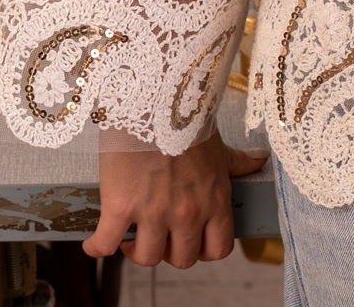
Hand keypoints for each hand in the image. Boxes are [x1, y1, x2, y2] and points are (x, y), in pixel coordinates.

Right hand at [82, 130, 267, 268]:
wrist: (151, 94)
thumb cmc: (184, 116)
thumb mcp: (217, 144)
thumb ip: (237, 161)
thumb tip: (260, 160)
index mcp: (214, 200)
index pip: (217, 250)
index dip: (202, 249)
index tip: (188, 239)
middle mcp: (187, 213)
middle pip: (182, 259)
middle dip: (169, 249)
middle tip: (156, 233)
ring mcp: (153, 213)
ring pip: (147, 256)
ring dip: (136, 250)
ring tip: (128, 236)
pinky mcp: (121, 206)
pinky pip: (107, 243)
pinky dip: (97, 248)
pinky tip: (93, 244)